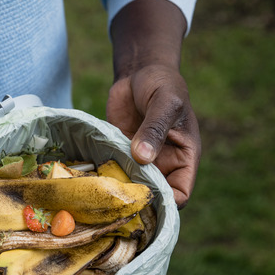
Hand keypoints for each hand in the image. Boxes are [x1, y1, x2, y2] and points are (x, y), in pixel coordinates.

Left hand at [107, 0, 201, 208]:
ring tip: (99, 194)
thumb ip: (155, 129)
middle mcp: (164, 164)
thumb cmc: (162, 84)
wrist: (139, 72)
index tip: (144, 199)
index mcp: (184, 157)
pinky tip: (90, 181)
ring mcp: (140, 162)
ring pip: (131, 188)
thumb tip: (143, 157)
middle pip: (154, 196)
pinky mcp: (120, 155)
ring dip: (118, 191)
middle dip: (138, 201)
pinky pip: (113, 173)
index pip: (181, 193)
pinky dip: (104, 178)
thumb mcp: (165, 103)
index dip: (167, 202)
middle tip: (115, 202)